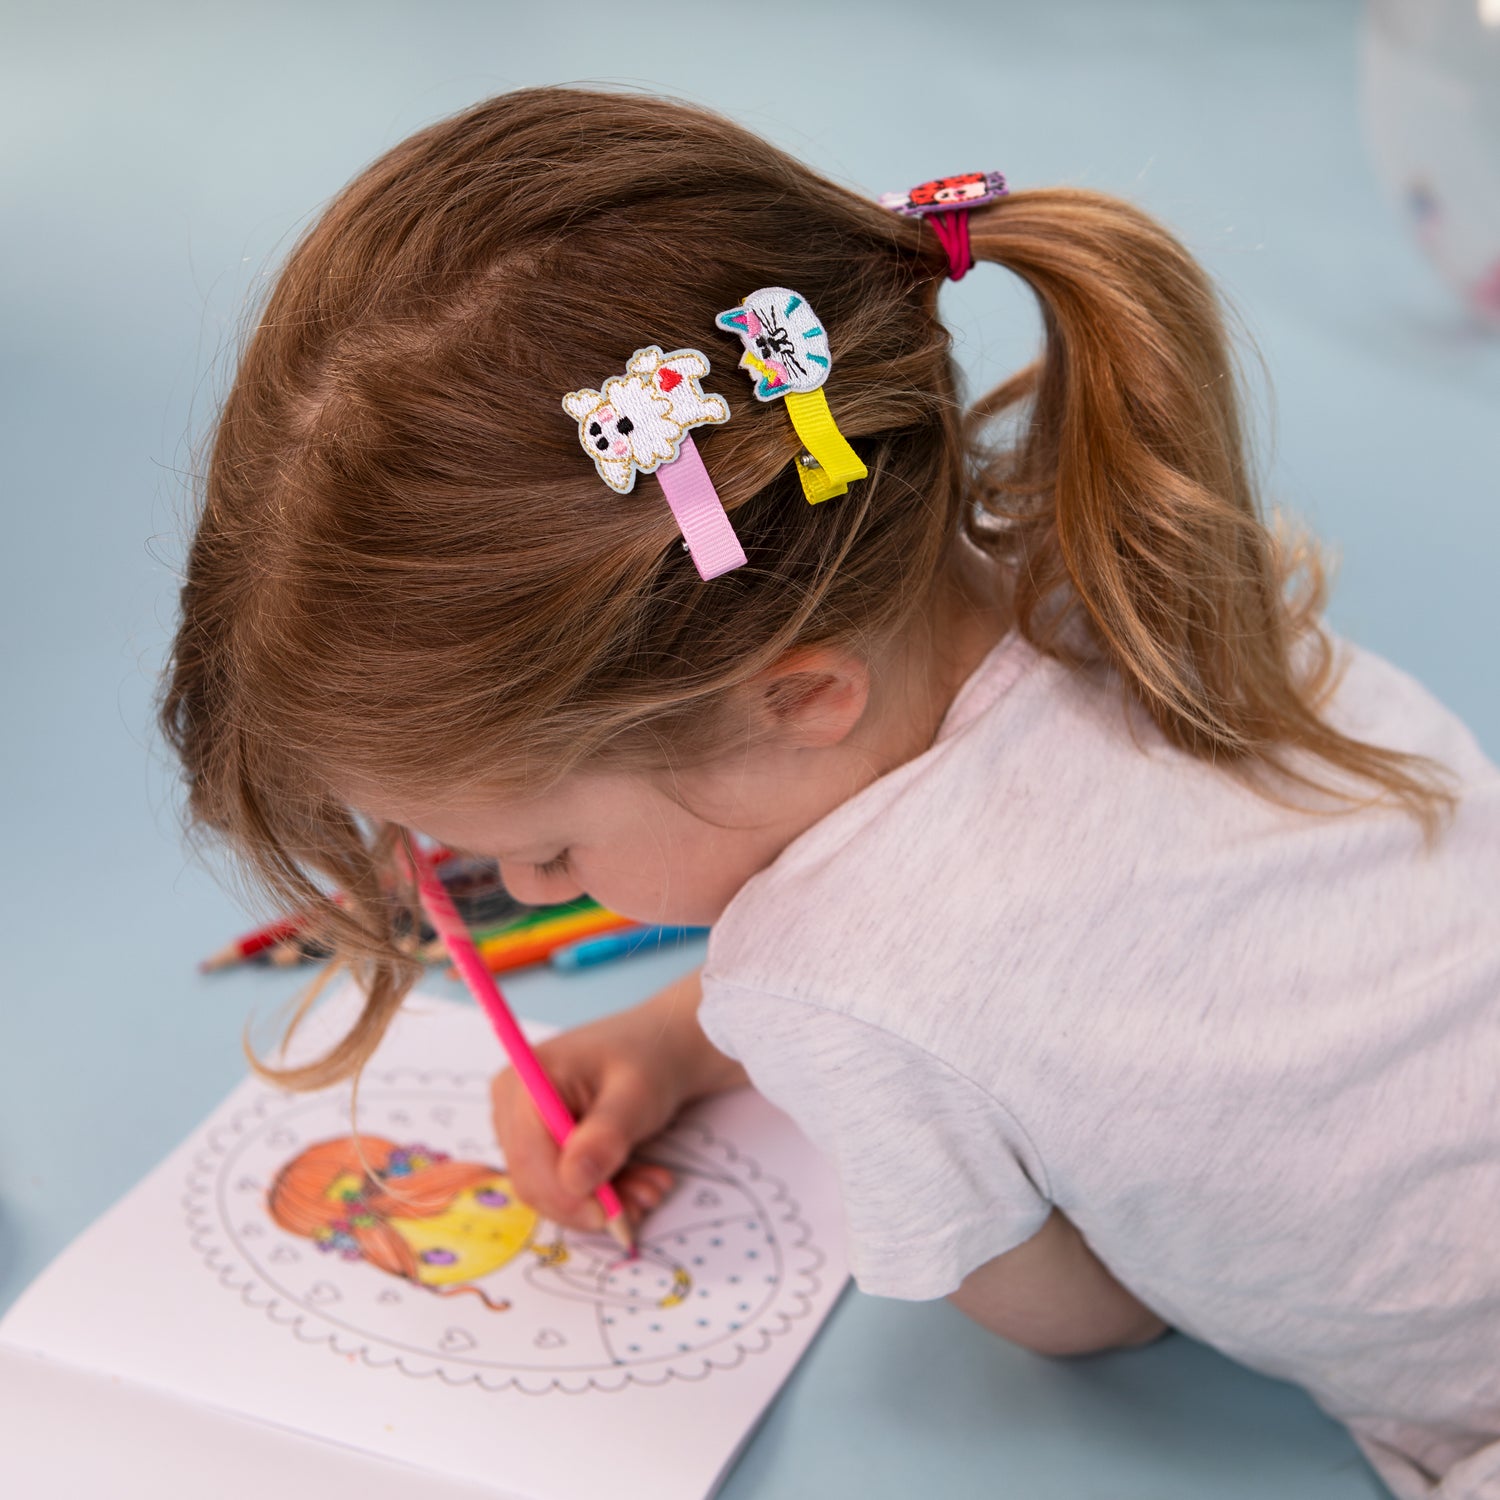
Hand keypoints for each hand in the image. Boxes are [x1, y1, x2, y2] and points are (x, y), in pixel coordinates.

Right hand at [489, 968, 745, 1233]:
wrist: (661, 1046)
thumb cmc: (648, 1059)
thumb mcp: (637, 1094)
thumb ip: (606, 1136)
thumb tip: (574, 1181)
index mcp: (527, 1081)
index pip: (529, 1158)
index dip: (566, 1196)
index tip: (611, 1215)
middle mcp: (512, 1104)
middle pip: (535, 1180)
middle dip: (590, 1201)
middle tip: (644, 1201)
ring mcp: (522, 1125)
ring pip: (551, 1190)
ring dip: (603, 1199)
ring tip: (650, 1187)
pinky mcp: (540, 1143)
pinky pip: (562, 1186)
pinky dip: (601, 1192)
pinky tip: (637, 1181)